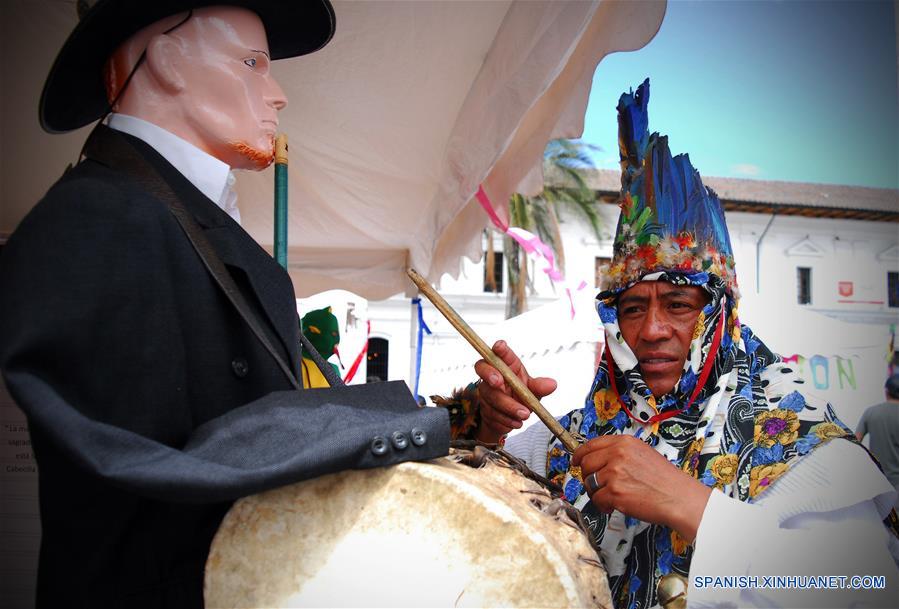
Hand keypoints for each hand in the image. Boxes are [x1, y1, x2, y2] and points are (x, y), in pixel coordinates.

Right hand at [473, 340, 556, 443]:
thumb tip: (552, 384)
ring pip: (490, 395)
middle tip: (499, 382)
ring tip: (524, 414)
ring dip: (507, 406)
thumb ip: (540, 387)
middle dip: (490, 374)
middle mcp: (492, 374)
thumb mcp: (533, 390)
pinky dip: (505, 419)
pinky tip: (516, 422)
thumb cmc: (522, 396)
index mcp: (507, 365)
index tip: (500, 346)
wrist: (512, 418)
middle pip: (483, 368)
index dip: (499, 348)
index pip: (500, 353)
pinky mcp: (483, 408)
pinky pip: (491, 412)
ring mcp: (486, 391)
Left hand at [572, 435, 711, 541]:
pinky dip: (603, 505)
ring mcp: (615, 473)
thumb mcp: (642, 454)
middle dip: (587, 476)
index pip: (591, 444)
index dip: (580, 454)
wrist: (679, 497)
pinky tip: (614, 506)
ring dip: (597, 492)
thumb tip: (598, 459)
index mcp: (624, 443)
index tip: (576, 460)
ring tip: (611, 497)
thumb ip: (620, 453)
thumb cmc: (665, 480)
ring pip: (589, 483)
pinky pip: (597, 499)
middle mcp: (617, 455)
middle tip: (596, 485)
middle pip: (585, 463)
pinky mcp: (615, 492)